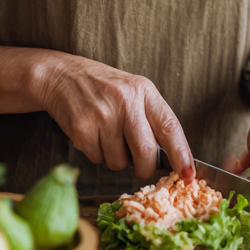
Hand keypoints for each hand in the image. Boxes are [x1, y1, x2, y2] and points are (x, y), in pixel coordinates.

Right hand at [37, 55, 193, 181]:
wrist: (61, 75)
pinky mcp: (82, 128)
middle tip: (140, 167)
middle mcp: (125, 101)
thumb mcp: (134, 91)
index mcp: (143, 90)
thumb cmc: (104, 87)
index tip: (187, 174)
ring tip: (108, 136)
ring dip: (117, 159)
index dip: (182, 154)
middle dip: (145, 168)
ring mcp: (102, 115)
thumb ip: (152, 118)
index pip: (170, 126)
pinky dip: (97, 154)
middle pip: (146, 152)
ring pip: (120, 162)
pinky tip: (93, 134)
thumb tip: (174, 158)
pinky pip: (98, 159)